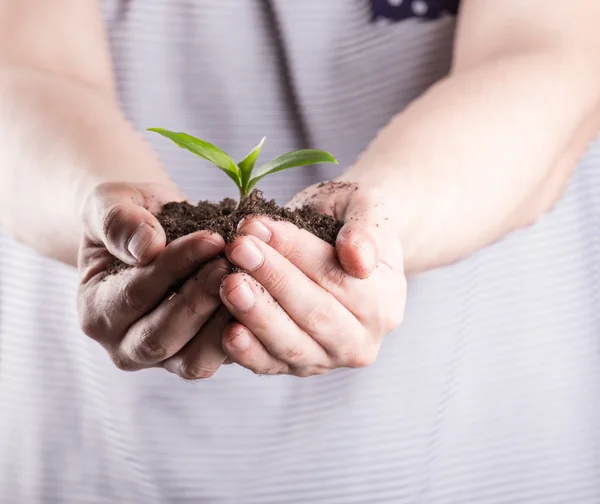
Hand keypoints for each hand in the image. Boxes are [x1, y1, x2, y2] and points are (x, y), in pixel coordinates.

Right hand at [77, 182, 230, 378]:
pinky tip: (260, 299)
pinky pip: (220, 358)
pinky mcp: (198, 357)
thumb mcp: (112, 204)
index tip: (212, 239)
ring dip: (223, 322)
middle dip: (201, 299)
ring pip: (193, 360)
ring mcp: (164, 359)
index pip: (134, 295)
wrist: (154, 231)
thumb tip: (146, 248)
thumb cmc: (131, 217)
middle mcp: (125, 345)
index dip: (175, 267)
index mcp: (96, 311)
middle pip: (161, 338)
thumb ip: (119, 222)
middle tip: (233, 265)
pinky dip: (242, 335)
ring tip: (248, 281)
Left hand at [218, 181, 405, 376]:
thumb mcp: (369, 208)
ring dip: (256, 314)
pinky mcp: (297, 367)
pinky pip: (271, 364)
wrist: (341, 245)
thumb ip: (369, 230)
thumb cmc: (349, 221)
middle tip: (236, 249)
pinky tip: (226, 331)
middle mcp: (361, 340)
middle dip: (271, 279)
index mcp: (384, 303)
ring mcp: (328, 359)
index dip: (294, 252)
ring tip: (227, 283)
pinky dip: (248, 351)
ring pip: (290, 344)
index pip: (336, 278)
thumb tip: (359, 260)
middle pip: (314, 314)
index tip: (256, 226)